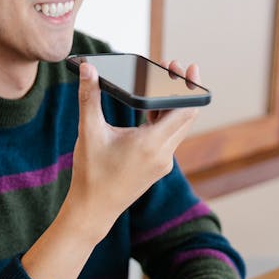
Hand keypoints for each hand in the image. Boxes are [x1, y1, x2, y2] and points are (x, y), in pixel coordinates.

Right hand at [66, 62, 197, 240]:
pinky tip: (151, 111)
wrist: (93, 210)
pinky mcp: (157, 168)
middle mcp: (163, 155)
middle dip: (182, 90)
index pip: (185, 110)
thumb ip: (89, 97)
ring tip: (161, 85)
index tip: (188, 68)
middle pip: (186, 117)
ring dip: (173, 106)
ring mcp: (162, 163)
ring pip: (178, 128)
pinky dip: (165, 121)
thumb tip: (88, 68)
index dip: (190, 87)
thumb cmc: (91, 174)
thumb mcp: (89, 132)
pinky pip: (169, 139)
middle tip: (173, 69)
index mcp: (151, 144)